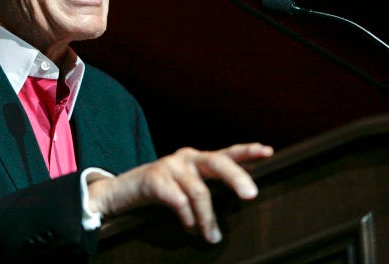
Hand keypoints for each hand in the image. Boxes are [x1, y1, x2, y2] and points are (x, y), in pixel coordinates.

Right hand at [87, 142, 273, 242]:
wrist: (120, 192)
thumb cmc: (161, 192)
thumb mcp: (187, 188)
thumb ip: (207, 191)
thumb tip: (235, 214)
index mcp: (198, 159)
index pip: (227, 153)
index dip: (248, 151)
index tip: (268, 151)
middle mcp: (187, 157)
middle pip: (217, 162)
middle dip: (237, 177)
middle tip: (250, 196)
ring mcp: (169, 165)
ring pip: (199, 191)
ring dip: (208, 218)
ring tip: (212, 237)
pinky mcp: (154, 177)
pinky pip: (178, 201)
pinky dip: (187, 218)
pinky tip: (190, 229)